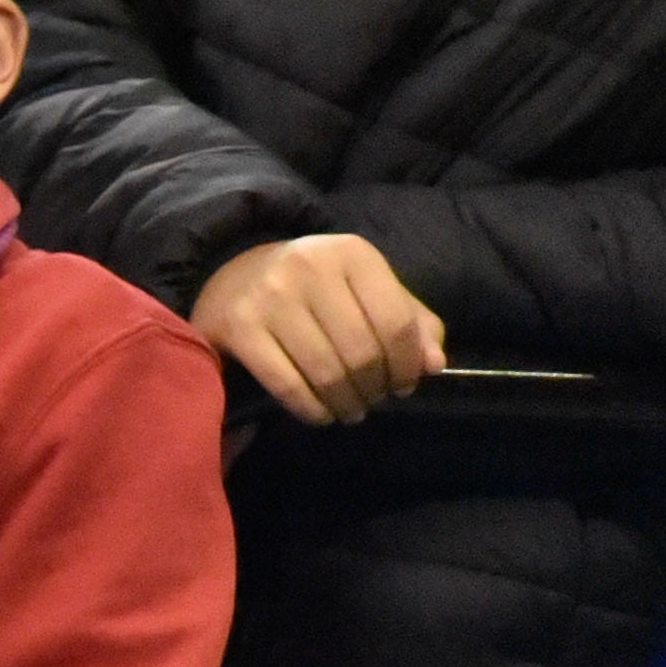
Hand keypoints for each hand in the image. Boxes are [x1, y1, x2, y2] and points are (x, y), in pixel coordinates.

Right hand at [191, 234, 445, 424]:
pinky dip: (311, 409)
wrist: (231, 277)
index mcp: (351, 253)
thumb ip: (410, 322)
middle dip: (374, 388)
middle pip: (362, 351)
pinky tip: (320, 413)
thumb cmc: (313, 288)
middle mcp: (310, 267)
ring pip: (327, 372)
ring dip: (345, 404)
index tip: (403, 386)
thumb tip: (433, 366)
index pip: (396, 322)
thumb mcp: (366, 289)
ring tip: (349, 411)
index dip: (407, 365)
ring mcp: (270, 297)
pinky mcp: (238, 327)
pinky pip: (287, 385)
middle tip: (371, 400)